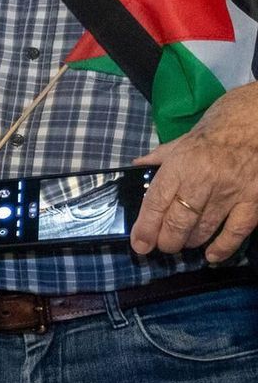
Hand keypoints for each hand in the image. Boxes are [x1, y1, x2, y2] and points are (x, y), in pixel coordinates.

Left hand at [132, 85, 257, 259]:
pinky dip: (224, 247)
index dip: (146, 228)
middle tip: (163, 245)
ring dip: (190, 242)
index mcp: (181, 165)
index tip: (140, 244)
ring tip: (184, 243)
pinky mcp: (254, 199)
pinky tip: (212, 255)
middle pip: (178, 222)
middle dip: (167, 241)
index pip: (157, 203)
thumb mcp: (184, 139)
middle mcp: (203, 181)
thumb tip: (137, 166)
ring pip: (204, 229)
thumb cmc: (220, 127)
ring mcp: (231, 192)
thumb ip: (160, 157)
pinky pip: (237, 231)